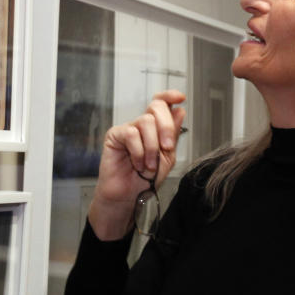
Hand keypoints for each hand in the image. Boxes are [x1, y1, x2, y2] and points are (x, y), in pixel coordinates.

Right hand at [88, 90, 185, 239]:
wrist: (128, 197)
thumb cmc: (146, 180)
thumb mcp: (167, 158)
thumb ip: (173, 135)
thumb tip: (180, 110)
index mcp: (155, 128)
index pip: (161, 103)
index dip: (170, 96)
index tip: (181, 97)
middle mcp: (141, 126)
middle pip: (156, 107)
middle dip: (166, 127)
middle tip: (167, 147)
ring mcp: (127, 129)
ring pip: (145, 122)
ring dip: (152, 146)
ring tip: (149, 165)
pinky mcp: (114, 136)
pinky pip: (131, 133)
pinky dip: (139, 151)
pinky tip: (137, 164)